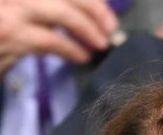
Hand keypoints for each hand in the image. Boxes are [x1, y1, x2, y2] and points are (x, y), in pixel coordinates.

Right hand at [0, 0, 117, 75]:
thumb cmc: (1, 26)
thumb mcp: (18, 9)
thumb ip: (44, 7)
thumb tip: (81, 11)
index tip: (104, 11)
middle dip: (94, 9)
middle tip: (110, 28)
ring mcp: (8, 11)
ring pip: (61, 13)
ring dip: (87, 29)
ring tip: (99, 43)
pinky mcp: (9, 35)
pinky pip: (49, 40)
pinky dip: (71, 48)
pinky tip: (80, 56)